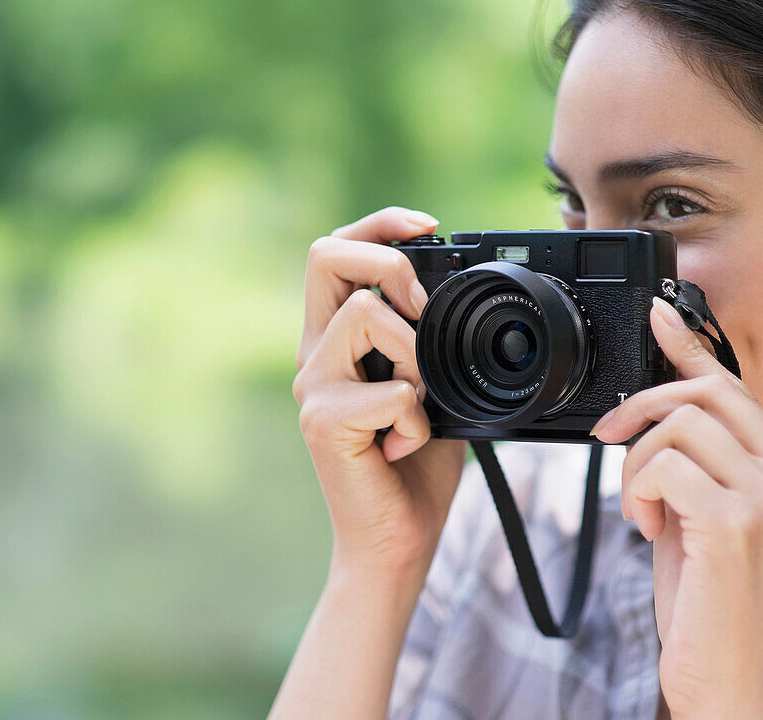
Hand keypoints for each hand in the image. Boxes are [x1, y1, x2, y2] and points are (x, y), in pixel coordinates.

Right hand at [292, 207, 466, 585]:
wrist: (396, 539)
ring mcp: (312, 387)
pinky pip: (391, 388)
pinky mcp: (322, 421)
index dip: (380, 224)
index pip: (336, 251)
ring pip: (367, 314)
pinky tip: (408, 446)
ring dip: (417, 356)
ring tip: (420, 405)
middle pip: (325, 255)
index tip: (427, 226)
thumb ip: (426, 338)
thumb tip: (450, 288)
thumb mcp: (431, 383)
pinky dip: (419, 418)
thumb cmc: (415, 465)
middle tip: (424, 308)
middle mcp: (314, 354)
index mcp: (336, 338)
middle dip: (390, 264)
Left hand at [592, 296, 762, 718]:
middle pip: (704, 393)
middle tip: (607, 437)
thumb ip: (690, 466)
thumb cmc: (707, 601)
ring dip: (635, 465)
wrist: (724, 674)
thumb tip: (650, 416)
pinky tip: (645, 530)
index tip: (658, 315)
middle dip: (640, 405)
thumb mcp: (699, 517)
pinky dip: (636, 492)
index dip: (691, 346)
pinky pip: (662, 465)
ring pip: (676, 424)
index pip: (734, 390)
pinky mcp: (735, 522)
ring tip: (641, 511)